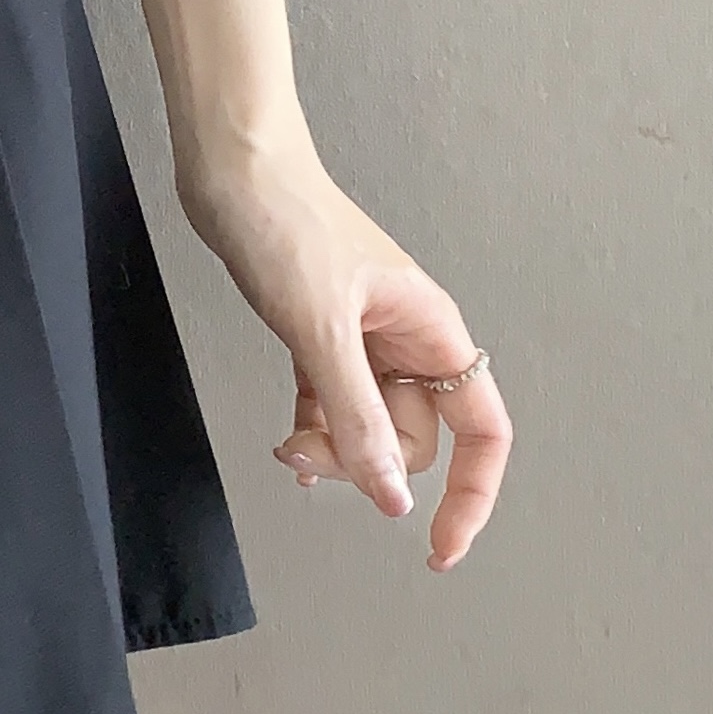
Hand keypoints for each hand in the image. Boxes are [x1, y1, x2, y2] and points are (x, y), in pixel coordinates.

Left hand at [181, 135, 512, 571]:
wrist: (231, 166)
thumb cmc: (285, 220)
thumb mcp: (321, 328)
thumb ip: (357, 415)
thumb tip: (393, 495)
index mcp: (429, 327)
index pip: (481, 429)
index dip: (472, 494)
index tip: (439, 547)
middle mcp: (404, 334)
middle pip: (414, 437)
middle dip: (367, 463)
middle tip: (307, 456)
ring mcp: (360, 334)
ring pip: (367, 423)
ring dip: (333, 449)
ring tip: (285, 447)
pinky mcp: (317, 329)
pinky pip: (331, 401)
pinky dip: (314, 426)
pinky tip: (288, 440)